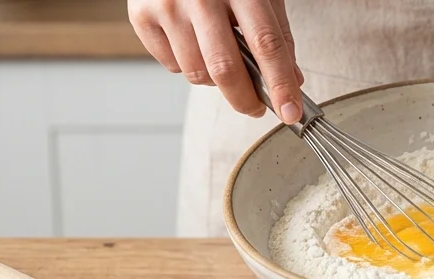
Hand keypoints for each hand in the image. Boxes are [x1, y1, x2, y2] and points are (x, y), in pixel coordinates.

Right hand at [128, 0, 304, 121]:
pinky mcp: (142, 16)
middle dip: (245, 100)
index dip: (280, 83)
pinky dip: (187, 64)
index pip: (265, 42)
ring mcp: (167, 5)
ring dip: (215, 80)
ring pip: (198, 74)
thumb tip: (291, 82)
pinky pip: (173, 66)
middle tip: (255, 108)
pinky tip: (192, 41)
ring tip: (219, 55)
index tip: (290, 112)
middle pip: (225, 68)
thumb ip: (276, 34)